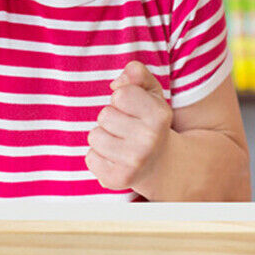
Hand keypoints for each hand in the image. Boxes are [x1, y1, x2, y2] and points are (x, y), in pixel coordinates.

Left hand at [86, 61, 172, 194]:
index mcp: (159, 115)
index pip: (120, 94)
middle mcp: (149, 139)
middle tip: (128, 130)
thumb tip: (116, 83)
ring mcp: (134, 161)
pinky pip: (90, 158)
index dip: (123, 100)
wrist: (164, 165)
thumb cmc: (151, 123)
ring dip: (104, 138)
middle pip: (104, 116)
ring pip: (94, 137)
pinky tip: (117, 159)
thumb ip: (137, 74)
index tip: (135, 110)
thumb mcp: (151, 94)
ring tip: (122, 144)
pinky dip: (100, 158)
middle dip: (112, 119)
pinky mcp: (118, 180)